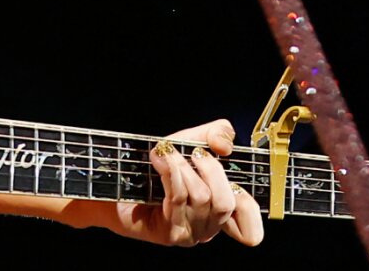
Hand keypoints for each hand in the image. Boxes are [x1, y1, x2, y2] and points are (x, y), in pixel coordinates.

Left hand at [87, 119, 263, 247]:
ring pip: (201, 198)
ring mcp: (189, 234)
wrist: (118, 179)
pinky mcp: (169, 233)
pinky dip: (170, 171)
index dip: (250, 210)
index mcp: (220, 212)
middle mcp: (209, 228)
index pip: (250, 229)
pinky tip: (159, 158)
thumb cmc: (159, 164)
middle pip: (226, 203)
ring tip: (167, 153)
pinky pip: (177, 199)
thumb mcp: (192, 141)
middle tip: (195, 154)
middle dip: (211, 170)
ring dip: (183, 167)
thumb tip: (226, 147)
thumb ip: (216, 134)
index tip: (234, 180)